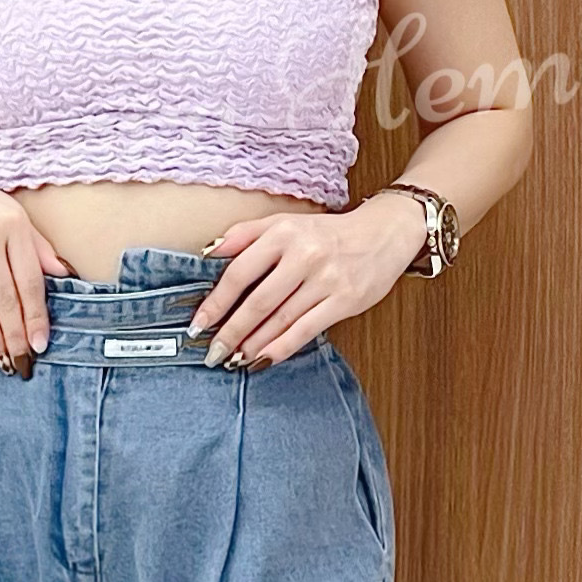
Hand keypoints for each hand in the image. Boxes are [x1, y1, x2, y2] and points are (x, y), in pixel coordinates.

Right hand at [0, 151, 74, 369]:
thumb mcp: (11, 213)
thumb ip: (37, 246)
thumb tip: (64, 274)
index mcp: (11, 224)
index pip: (29, 281)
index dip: (36, 316)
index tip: (40, 343)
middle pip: (5, 298)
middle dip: (15, 335)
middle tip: (22, 361)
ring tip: (1, 357)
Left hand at [188, 188, 430, 366]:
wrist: (383, 233)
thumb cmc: (327, 232)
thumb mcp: (285, 222)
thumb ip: (245, 235)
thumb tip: (208, 253)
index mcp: (284, 233)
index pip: (240, 272)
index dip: (216, 302)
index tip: (198, 324)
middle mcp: (305, 255)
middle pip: (258, 301)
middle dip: (231, 331)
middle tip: (212, 352)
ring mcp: (327, 280)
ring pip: (281, 319)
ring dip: (253, 343)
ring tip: (233, 358)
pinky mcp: (345, 301)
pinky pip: (306, 330)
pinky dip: (282, 347)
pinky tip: (264, 358)